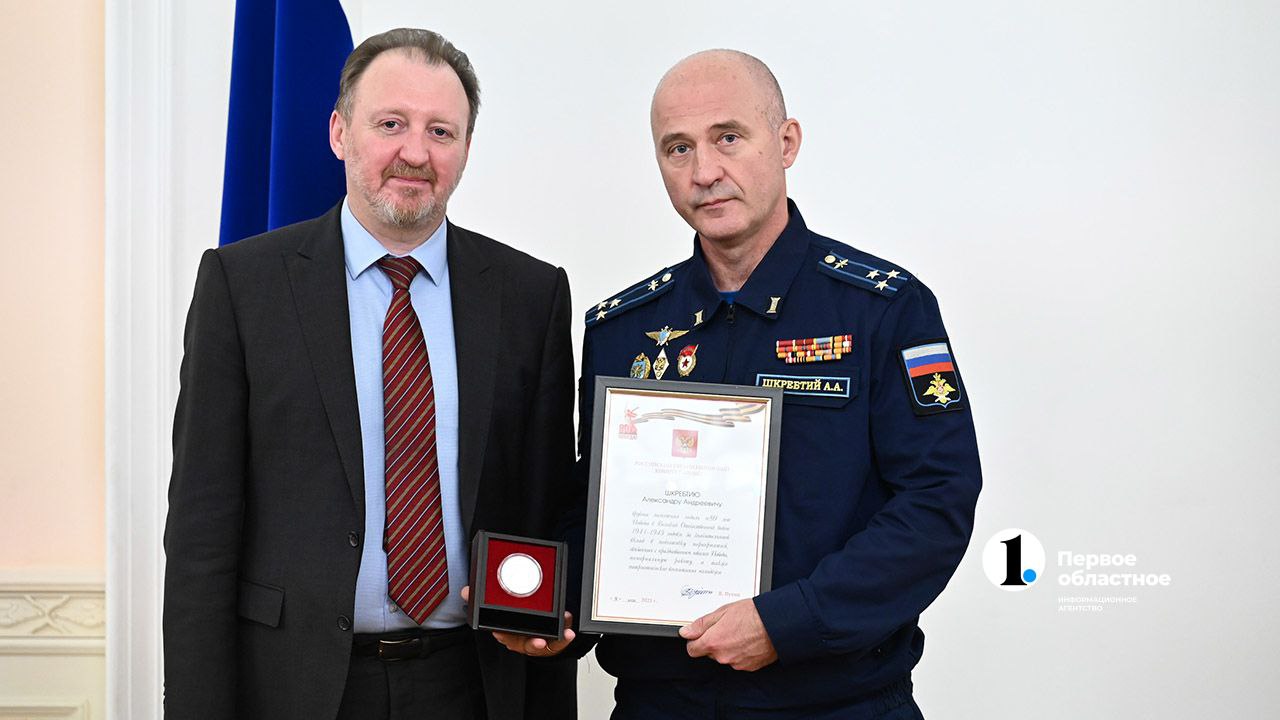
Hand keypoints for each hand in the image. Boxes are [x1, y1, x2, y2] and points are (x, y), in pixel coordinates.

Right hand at [460, 586, 575, 656]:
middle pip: (525, 645)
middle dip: (532, 644)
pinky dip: (565, 636)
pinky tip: (570, 629)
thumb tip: (465, 591)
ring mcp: (537, 642)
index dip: (503, 635)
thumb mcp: (499, 608)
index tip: (502, 633)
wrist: (533, 632)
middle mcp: (521, 641)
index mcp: (507, 634)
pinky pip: (559, 641)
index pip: (503, 636)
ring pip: (545, 646)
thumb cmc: (515, 621)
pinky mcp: (551, 642)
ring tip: (564, 634)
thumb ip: (480, 598)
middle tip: (539, 641)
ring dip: (555, 641)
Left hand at [680, 598, 777, 670]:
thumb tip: (686, 632)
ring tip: (741, 632)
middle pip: (709, 653)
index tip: (701, 634)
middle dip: (714, 642)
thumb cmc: (752, 615)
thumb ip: (701, 624)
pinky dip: (741, 653)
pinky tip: (749, 640)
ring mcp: (736, 664)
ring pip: (725, 657)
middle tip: (726, 628)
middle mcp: (723, 657)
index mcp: (713, 643)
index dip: (695, 641)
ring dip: (728, 648)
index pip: (692, 650)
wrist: (777, 624)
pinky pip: (738, 661)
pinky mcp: (749, 667)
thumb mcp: (722, 612)